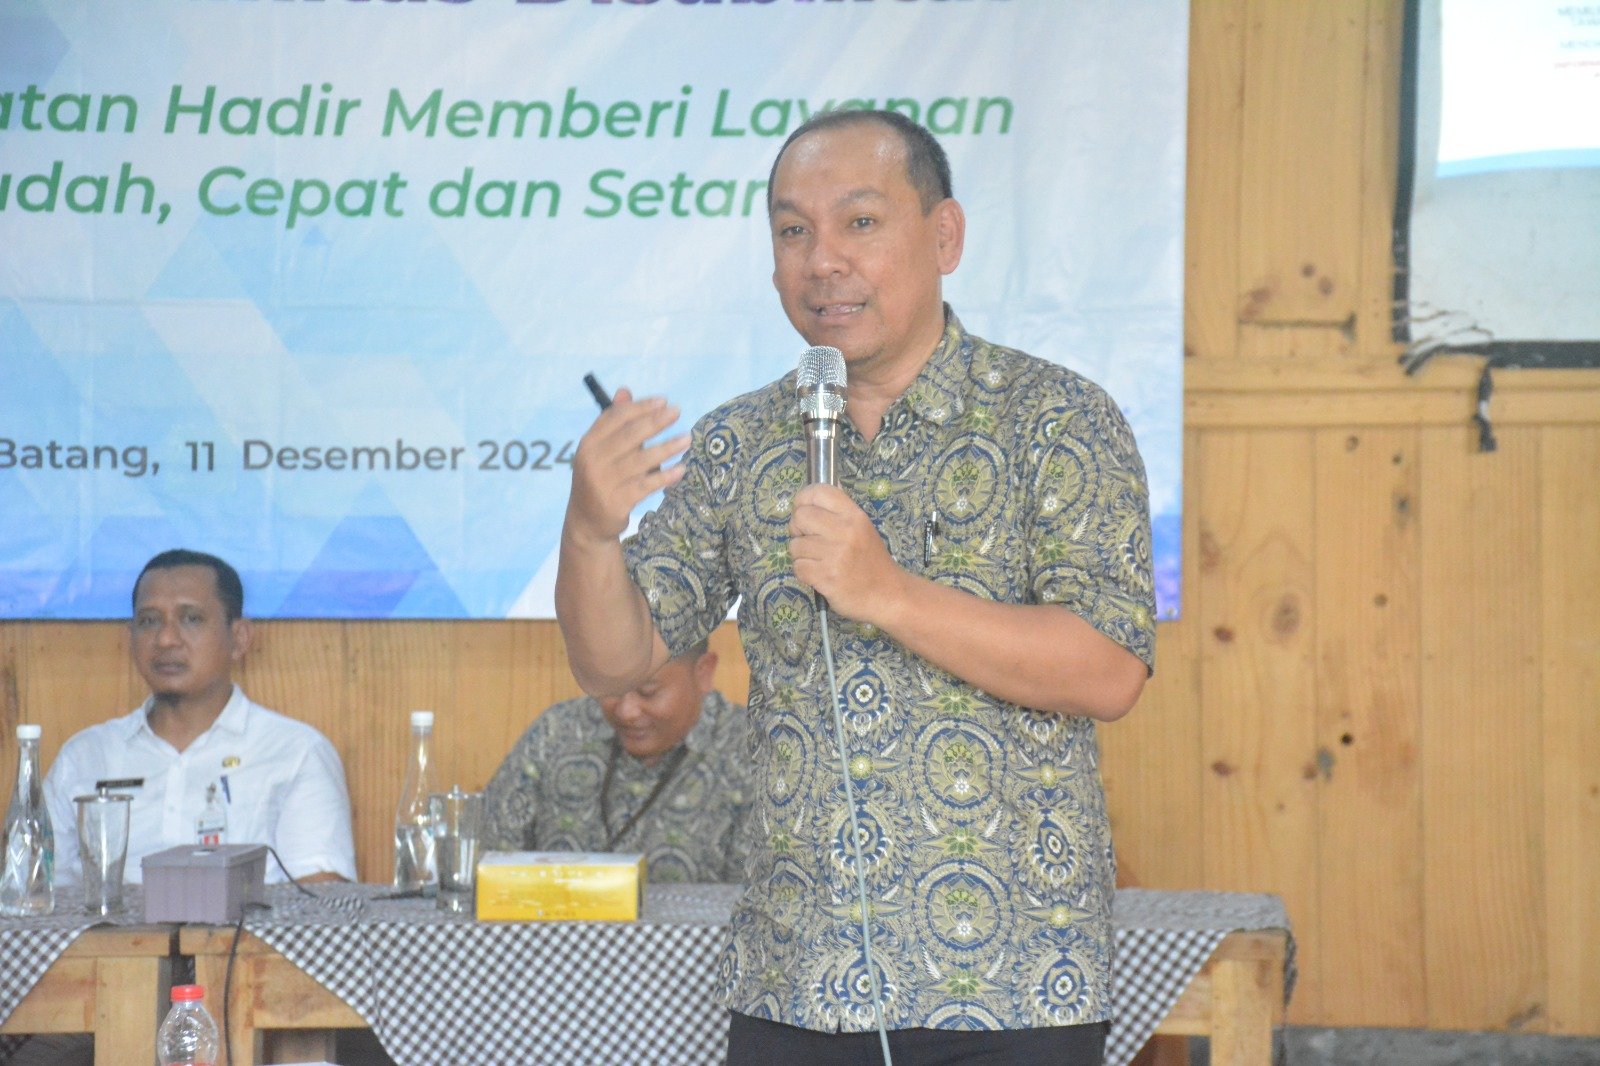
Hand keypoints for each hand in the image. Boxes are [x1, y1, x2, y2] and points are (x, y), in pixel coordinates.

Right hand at [565, 388, 688, 544]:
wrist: (587, 522)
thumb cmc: (600, 479)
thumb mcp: (601, 450)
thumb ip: (614, 422)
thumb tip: (624, 390)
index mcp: (588, 443)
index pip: (615, 417)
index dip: (640, 407)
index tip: (663, 401)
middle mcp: (593, 460)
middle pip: (629, 435)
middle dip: (655, 421)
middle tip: (677, 412)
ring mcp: (604, 481)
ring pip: (641, 460)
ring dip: (667, 448)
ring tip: (687, 439)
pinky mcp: (617, 501)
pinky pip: (646, 485)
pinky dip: (664, 476)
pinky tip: (681, 469)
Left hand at [788, 483, 906, 623]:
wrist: (887, 595)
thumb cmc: (871, 561)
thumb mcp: (863, 529)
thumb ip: (840, 513)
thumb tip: (816, 494)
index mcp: (854, 516)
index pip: (819, 492)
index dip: (803, 499)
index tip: (802, 511)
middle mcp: (845, 531)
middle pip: (800, 516)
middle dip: (797, 529)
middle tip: (808, 539)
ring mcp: (835, 555)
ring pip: (795, 545)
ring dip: (801, 554)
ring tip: (817, 561)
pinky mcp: (826, 576)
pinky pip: (798, 567)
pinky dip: (803, 572)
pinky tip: (817, 574)